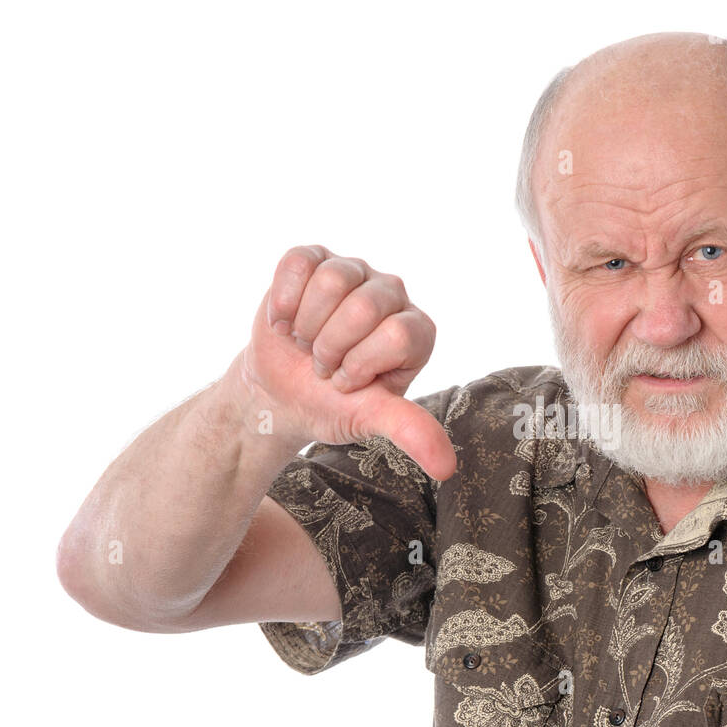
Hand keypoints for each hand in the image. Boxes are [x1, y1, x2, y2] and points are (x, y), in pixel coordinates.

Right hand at [238, 244, 456, 479]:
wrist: (281, 393)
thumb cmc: (332, 405)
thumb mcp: (370, 420)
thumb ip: (410, 431)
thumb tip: (446, 468)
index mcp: (416, 331)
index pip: (397, 335)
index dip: (358, 365)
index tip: (346, 382)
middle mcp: (393, 294)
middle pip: (363, 308)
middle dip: (330, 348)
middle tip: (322, 365)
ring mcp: (354, 272)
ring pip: (332, 280)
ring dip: (306, 325)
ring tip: (306, 342)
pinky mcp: (315, 258)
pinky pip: (299, 262)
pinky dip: (284, 300)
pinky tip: (285, 321)